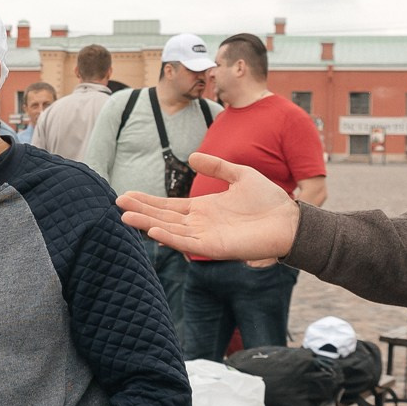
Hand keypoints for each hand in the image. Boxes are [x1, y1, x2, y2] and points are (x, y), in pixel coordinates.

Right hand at [117, 155, 299, 262]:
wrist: (290, 220)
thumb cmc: (269, 199)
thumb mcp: (239, 174)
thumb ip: (216, 166)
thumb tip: (192, 157)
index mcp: (203, 208)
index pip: (168, 205)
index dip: (147, 200)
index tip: (125, 195)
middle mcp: (199, 224)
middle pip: (163, 217)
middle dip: (140, 211)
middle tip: (117, 204)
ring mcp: (205, 237)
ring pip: (170, 230)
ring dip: (148, 224)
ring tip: (126, 217)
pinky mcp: (215, 248)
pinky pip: (187, 243)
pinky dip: (170, 238)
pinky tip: (154, 231)